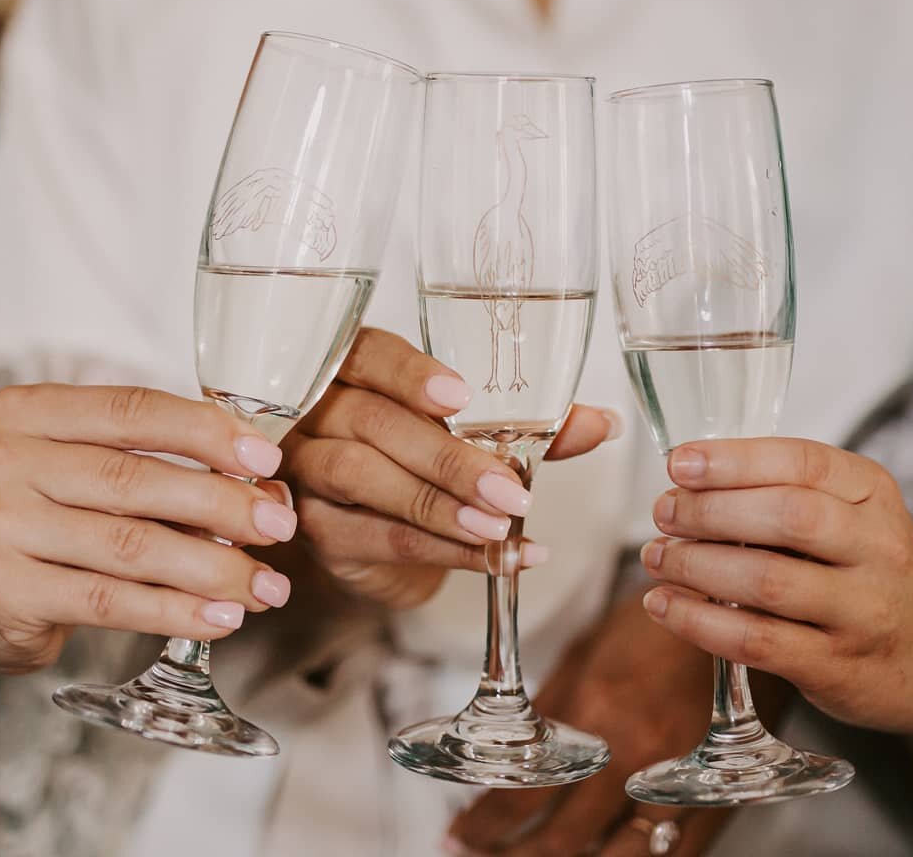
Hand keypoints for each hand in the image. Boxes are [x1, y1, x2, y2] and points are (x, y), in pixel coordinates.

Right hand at [0, 384, 298, 673]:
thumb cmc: (37, 515)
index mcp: (33, 413)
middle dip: (224, 504)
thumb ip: (155, 468)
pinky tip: (219, 617)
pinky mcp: (4, 592)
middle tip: (279, 523)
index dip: (208, 431)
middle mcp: (5, 462)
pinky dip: (175, 612)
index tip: (265, 457)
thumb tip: (258, 487)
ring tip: (264, 584)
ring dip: (214, 568)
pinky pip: (109, 601)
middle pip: (137, 479)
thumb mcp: (80, 469)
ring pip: (131, 546)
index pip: (135, 409)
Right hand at [283, 328, 618, 607]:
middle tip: (510, 488)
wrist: (380, 529)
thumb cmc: (424, 458)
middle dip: (447, 458)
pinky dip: (442, 551)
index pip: (371, 355)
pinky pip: (374, 537)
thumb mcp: (475, 434)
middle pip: (372, 423)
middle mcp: (320, 411)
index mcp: (357, 367)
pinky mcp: (318, 529)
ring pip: (362, 478)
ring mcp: (308, 471)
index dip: (411, 375)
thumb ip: (529, 426)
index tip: (461, 396)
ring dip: (438, 506)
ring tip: (500, 526)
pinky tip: (495, 556)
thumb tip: (603, 422)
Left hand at [446, 593, 739, 855]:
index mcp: (597, 711)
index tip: (460, 834)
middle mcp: (634, 755)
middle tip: (483, 856)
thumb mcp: (590, 648)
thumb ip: (552, 705)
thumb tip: (513, 749)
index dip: (485, 821)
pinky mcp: (714, 800)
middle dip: (513, 855)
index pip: (526, 791)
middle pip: (562, 838)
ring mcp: (678, 784)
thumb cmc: (657, 624)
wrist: (736, 615)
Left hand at [640, 438, 912, 732]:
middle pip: (787, 517)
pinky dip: (699, 621)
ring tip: (656, 557)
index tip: (679, 463)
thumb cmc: (867, 567)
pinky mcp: (838, 666)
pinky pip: (757, 640)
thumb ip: (782, 488)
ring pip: (767, 580)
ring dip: (696, 565)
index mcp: (872, 492)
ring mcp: (863, 611)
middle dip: (710, 511)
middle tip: (663, 512)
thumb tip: (688, 477)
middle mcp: (878, 548)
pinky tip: (665, 605)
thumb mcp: (848, 509)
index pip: (802, 462)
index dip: (734, 460)